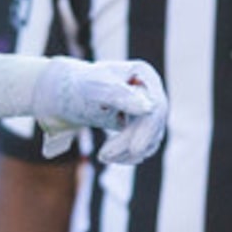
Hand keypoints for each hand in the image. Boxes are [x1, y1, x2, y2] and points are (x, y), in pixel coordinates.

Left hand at [33, 57, 167, 164]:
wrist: (75, 92)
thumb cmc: (83, 85)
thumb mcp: (96, 87)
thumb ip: (120, 94)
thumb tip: (149, 107)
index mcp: (145, 76)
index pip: (157, 106)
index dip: (148, 129)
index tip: (134, 150)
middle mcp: (152, 92)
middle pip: (154, 125)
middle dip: (129, 144)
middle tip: (103, 156)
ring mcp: (150, 111)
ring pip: (150, 140)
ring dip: (127, 153)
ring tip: (102, 155)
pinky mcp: (144, 127)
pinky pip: (144, 147)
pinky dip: (127, 156)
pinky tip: (109, 156)